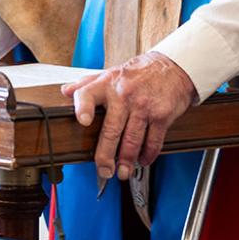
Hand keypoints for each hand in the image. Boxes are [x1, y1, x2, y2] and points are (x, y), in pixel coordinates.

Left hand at [60, 52, 196, 180]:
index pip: (88, 93)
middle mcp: (124, 95)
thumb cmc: (139, 73)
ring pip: (132, 141)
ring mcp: (144, 106)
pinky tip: (143, 160)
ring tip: (123, 172)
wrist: (173, 66)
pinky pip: (153, 141)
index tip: (82, 121)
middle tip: (104, 170)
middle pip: (111, 130)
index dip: (83, 107)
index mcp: (107, 84)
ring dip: (127, 161)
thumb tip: (65, 91)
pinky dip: (148, 155)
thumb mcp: (112, 73)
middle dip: (106, 156)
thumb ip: (88, 83)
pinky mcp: (162, 115)